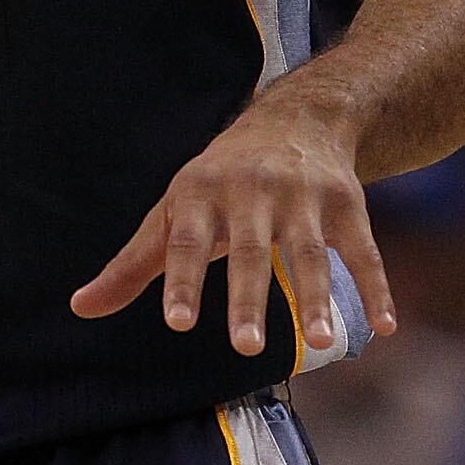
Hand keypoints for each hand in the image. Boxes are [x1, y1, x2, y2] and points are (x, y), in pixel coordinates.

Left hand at [69, 97, 396, 356]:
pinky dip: (376, 286)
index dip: (185, 281)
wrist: (295, 116)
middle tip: (246, 347)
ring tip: (323, 343)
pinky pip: (362, 248)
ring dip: (317, 297)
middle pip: (250, 251)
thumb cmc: (217, 181)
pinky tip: (385, 326)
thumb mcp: (173, 212)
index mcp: (201, 196)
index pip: (189, 243)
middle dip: (250, 297)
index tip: (179, 322)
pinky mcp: (345, 204)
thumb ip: (133, 265)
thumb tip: (79, 309)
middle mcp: (251, 194)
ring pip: (309, 252)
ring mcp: (302, 198)